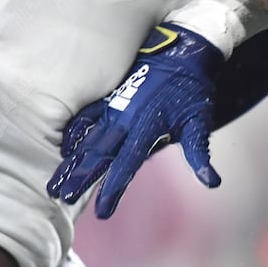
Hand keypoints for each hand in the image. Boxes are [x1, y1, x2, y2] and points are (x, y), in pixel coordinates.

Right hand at [49, 23, 224, 218]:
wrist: (183, 54)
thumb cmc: (193, 92)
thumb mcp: (200, 123)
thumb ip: (199, 155)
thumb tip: (212, 183)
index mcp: (148, 128)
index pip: (127, 165)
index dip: (114, 189)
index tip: (103, 212)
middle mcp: (126, 120)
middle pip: (99, 154)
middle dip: (81, 177)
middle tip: (62, 197)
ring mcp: (114, 108)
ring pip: (88, 139)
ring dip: (72, 161)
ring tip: (55, 182)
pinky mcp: (109, 98)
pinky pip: (86, 117)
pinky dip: (74, 133)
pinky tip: (63, 148)